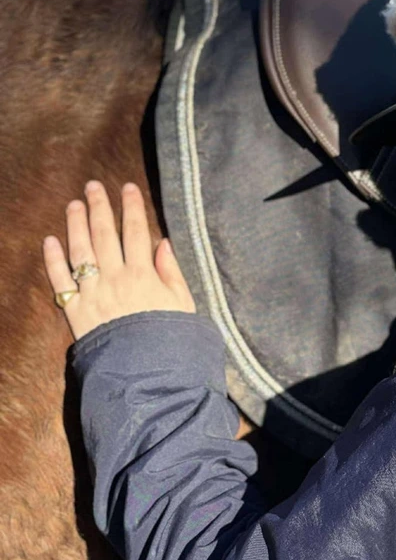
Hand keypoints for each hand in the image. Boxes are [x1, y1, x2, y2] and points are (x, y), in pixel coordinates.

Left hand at [43, 181, 194, 341]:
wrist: (148, 374)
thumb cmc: (170, 339)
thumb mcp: (182, 303)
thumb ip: (171, 271)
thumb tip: (163, 243)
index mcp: (144, 275)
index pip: (137, 231)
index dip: (132, 207)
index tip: (127, 188)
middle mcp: (116, 279)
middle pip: (105, 235)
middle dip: (100, 207)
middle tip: (93, 186)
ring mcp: (93, 294)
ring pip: (81, 251)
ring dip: (76, 225)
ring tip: (74, 205)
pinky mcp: (76, 311)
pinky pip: (61, 281)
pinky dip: (53, 260)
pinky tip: (50, 240)